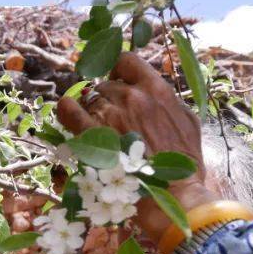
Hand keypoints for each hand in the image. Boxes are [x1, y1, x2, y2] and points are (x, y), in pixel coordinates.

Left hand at [55, 52, 217, 242]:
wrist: (174, 191)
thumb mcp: (186, 120)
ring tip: (94, 124)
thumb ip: (166, 101)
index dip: (118, 71)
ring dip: (90, 110)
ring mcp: (111, 114)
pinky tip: (66, 110)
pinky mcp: (93, 134)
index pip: (127, 62)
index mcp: (157, 90)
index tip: (117, 82)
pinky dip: (66, 109)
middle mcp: (132, 97)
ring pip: (89, 99)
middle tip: (109, 117)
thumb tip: (151, 92)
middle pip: (106, 85)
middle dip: (106, 98)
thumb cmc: (183, 161)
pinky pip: (69, 111)